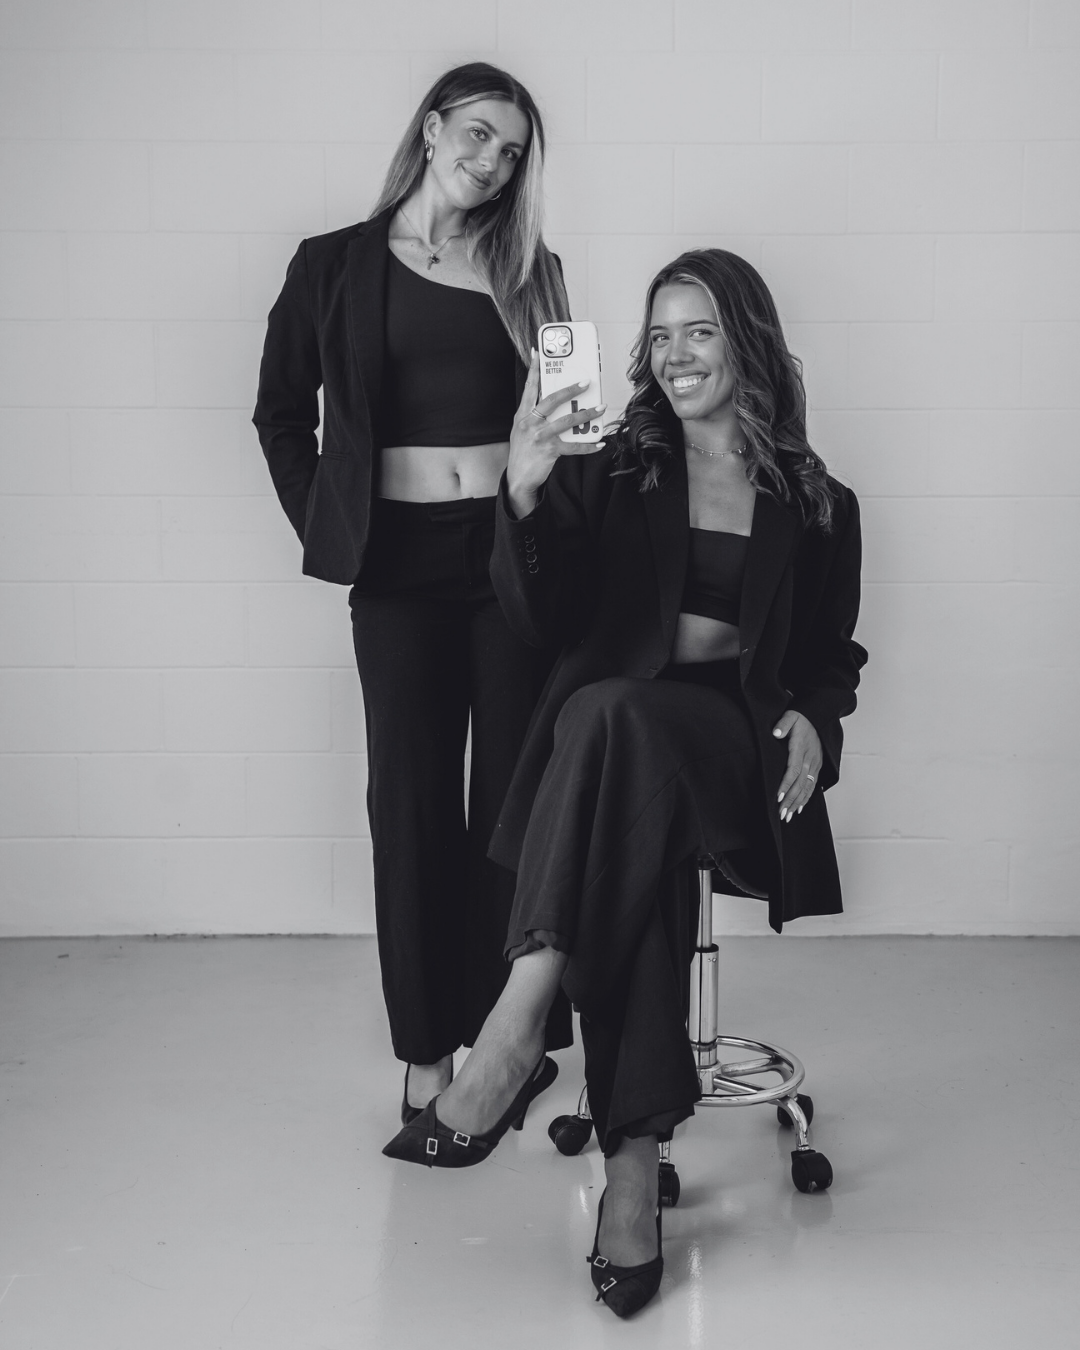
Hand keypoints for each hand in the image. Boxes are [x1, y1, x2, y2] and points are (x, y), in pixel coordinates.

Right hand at [506, 350, 605, 518]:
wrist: (518, 478)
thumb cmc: (523, 451)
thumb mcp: (522, 429)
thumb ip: (534, 414)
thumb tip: (555, 400)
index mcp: (522, 414)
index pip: (529, 387)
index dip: (534, 369)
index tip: (539, 352)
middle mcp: (529, 422)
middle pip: (552, 400)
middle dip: (571, 389)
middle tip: (586, 382)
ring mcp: (539, 436)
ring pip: (566, 421)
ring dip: (586, 414)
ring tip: (600, 408)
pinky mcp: (549, 451)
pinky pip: (573, 446)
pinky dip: (588, 445)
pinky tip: (599, 443)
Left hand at [772, 710, 821, 822]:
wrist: (819, 716)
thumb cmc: (802, 717)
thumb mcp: (791, 716)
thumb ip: (783, 724)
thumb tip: (776, 732)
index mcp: (801, 748)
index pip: (793, 770)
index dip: (786, 784)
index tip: (778, 797)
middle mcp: (810, 759)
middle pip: (799, 783)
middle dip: (790, 800)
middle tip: (780, 814)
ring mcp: (815, 764)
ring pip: (807, 787)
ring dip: (797, 803)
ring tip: (788, 816)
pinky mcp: (817, 766)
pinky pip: (812, 785)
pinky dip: (806, 798)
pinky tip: (799, 808)